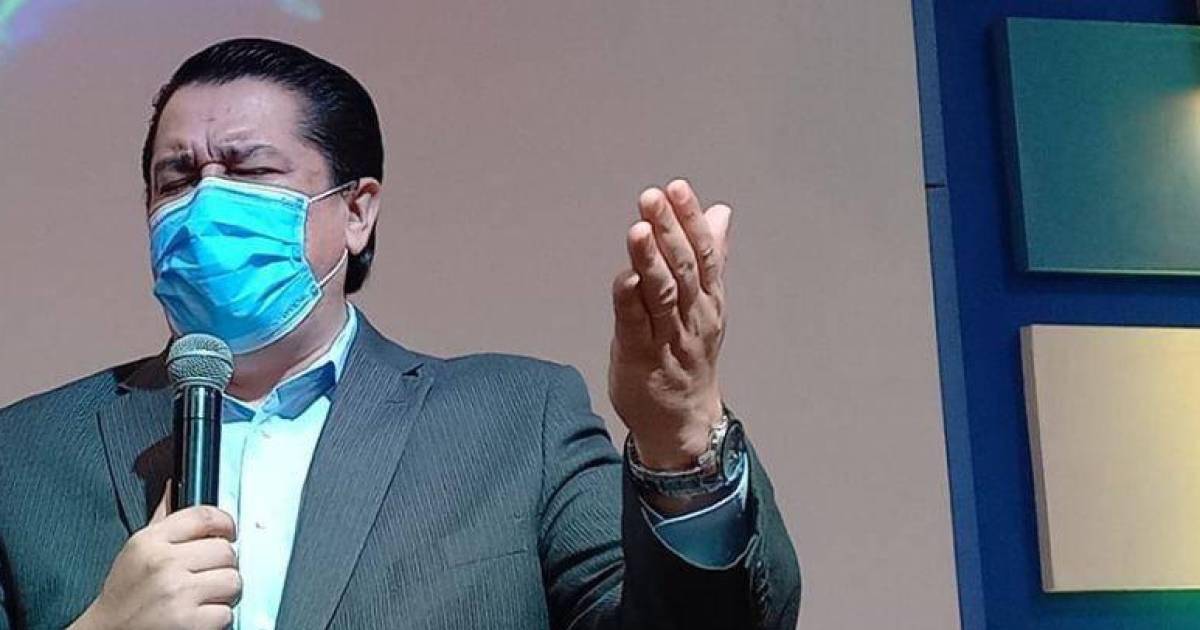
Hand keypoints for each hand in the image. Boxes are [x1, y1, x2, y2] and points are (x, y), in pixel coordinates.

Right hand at [70, 486, 240, 629]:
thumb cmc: (124, 595)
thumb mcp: (136, 552)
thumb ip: (162, 521)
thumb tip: (174, 485)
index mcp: (150, 541)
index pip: (205, 516)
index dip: (225, 523)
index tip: (229, 533)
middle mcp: (163, 564)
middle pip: (226, 551)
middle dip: (223, 566)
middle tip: (208, 577)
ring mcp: (177, 593)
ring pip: (233, 581)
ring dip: (224, 593)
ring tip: (203, 598)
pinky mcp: (188, 622)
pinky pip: (226, 613)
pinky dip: (217, 619)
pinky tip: (197, 617)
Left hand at [609, 178, 730, 470]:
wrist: (683, 422)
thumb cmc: (690, 357)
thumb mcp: (708, 304)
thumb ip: (712, 257)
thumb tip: (720, 212)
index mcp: (709, 301)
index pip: (704, 253)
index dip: (691, 219)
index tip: (678, 188)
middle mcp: (692, 317)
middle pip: (683, 269)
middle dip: (669, 231)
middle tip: (653, 197)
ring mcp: (667, 339)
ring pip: (662, 295)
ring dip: (651, 259)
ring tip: (639, 228)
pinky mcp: (641, 358)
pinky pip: (637, 326)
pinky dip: (631, 300)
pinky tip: (624, 275)